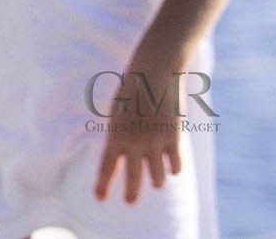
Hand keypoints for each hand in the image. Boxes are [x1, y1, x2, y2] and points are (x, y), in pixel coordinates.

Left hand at [93, 63, 184, 203]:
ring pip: (157, 176)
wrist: (154, 73)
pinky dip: (174, 169)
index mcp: (115, 134)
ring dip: (156, 181)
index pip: (106, 166)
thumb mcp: (116, 109)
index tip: (99, 199)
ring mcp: (155, 143)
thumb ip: (120, 132)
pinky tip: (172, 169)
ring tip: (155, 183)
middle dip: (131, 192)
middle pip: (132, 177)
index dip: (103, 184)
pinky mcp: (173, 138)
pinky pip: (175, 164)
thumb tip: (123, 149)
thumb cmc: (131, 87)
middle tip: (130, 202)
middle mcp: (134, 143)